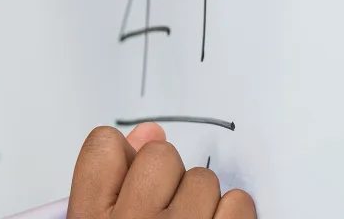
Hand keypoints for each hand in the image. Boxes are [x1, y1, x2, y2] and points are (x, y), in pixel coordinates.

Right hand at [66, 124, 254, 217]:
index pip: (104, 145)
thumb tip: (148, 132)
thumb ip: (113, 182)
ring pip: (203, 179)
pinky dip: (233, 215)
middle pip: (158, 154)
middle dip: (167, 178)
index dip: (122, 157)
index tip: (129, 177)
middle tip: (163, 211)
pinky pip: (239, 202)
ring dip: (202, 201)